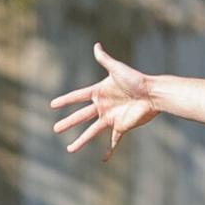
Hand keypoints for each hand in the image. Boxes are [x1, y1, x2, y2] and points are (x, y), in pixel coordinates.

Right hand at [51, 43, 158, 159]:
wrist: (152, 94)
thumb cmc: (136, 79)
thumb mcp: (117, 68)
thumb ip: (105, 59)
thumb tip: (96, 45)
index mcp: (99, 92)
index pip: (77, 97)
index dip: (65, 101)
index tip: (52, 105)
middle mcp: (103, 106)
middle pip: (81, 116)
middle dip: (68, 123)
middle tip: (55, 129)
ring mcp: (111, 117)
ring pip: (92, 131)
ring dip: (81, 141)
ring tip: (70, 149)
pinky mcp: (121, 126)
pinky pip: (114, 140)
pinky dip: (110, 150)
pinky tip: (104, 159)